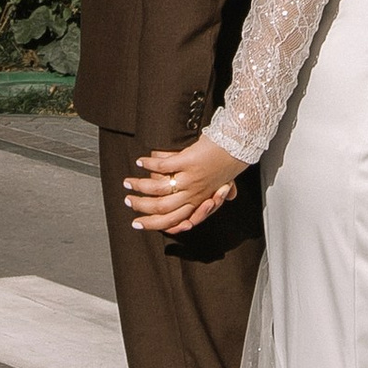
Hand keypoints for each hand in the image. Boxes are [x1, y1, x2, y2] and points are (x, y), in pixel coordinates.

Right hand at [124, 134, 244, 235]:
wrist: (239, 143)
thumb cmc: (233, 162)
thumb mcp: (227, 182)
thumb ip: (223, 192)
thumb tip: (228, 196)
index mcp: (200, 201)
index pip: (174, 221)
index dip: (154, 224)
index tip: (139, 222)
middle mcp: (194, 193)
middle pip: (161, 209)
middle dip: (140, 207)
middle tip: (128, 202)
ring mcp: (190, 178)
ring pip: (158, 189)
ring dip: (139, 186)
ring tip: (128, 183)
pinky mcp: (188, 161)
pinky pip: (163, 166)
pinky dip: (149, 164)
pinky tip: (141, 162)